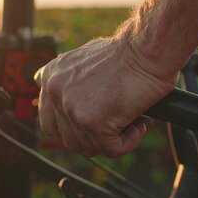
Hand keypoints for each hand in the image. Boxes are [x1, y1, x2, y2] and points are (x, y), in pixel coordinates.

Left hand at [35, 37, 176, 157]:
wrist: (147, 47)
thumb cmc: (129, 51)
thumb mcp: (87, 57)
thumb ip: (72, 80)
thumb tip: (78, 99)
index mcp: (51, 76)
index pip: (50, 119)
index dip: (74, 126)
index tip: (94, 124)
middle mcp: (55, 91)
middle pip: (66, 138)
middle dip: (93, 137)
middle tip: (116, 126)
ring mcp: (72, 108)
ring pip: (88, 147)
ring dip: (112, 139)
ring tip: (132, 120)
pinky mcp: (93, 122)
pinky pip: (112, 149)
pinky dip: (129, 141)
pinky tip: (140, 124)